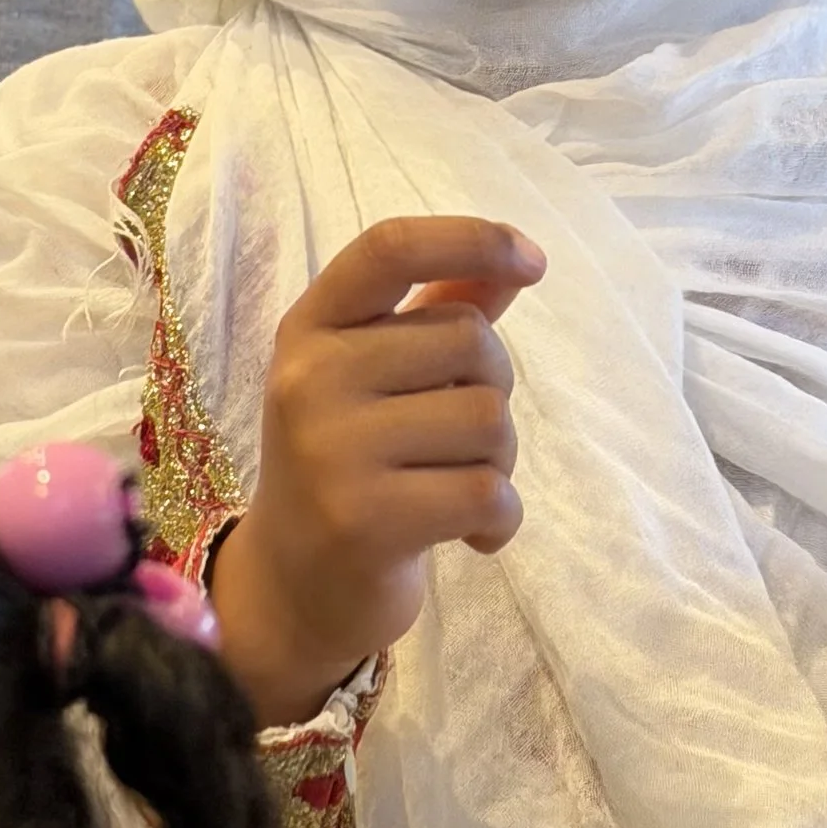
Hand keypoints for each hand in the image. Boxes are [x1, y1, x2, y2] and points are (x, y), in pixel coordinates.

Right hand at [211, 219, 543, 726]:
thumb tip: (514, 260)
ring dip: (498, 462)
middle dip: (492, 390)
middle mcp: (309, 377)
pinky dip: (500, 520)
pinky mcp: (364, 519)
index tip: (535, 262)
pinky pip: (489, 492)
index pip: (390, 249)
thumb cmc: (349, 466)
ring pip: (489, 418)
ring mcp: (330, 449)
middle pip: (470, 340)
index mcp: (310, 327)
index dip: (471, 239)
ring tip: (454, 490)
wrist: (291, 588)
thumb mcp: (376, 380)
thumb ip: (438, 314)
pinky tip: (470, 536)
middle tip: (457, 442)